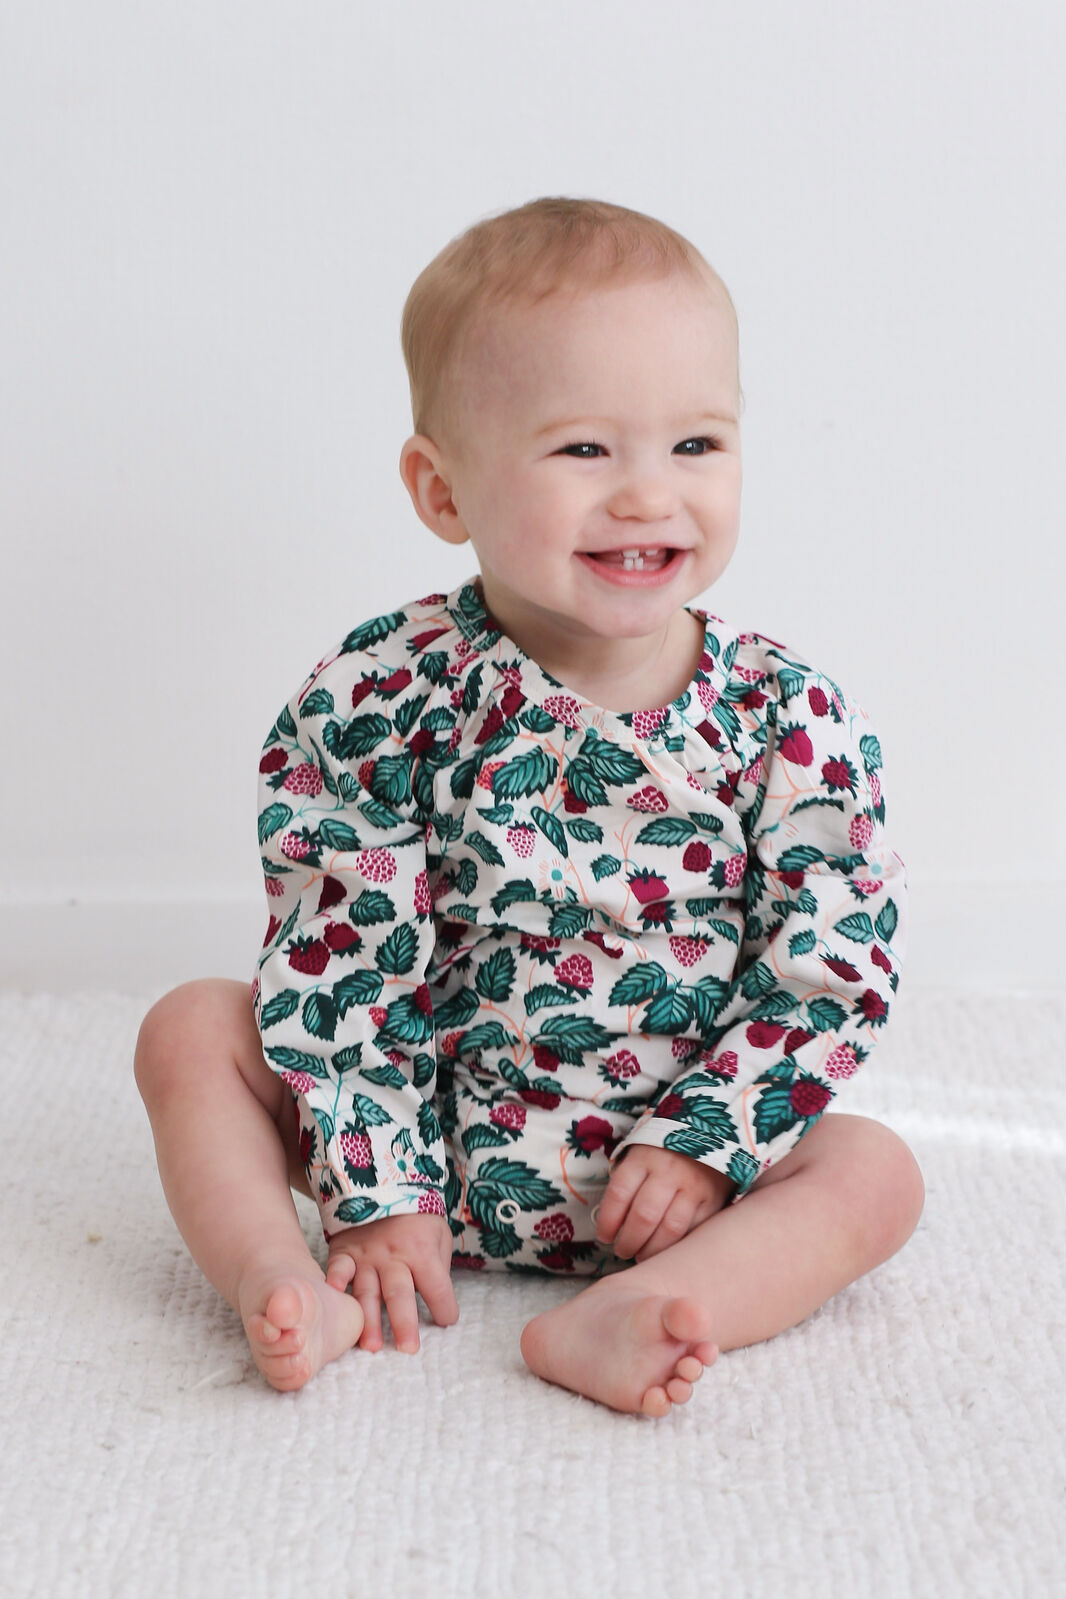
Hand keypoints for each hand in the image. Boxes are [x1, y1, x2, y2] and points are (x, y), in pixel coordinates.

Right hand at [324, 1212, 458, 1352]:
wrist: (385, 1185)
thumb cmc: (417, 1219)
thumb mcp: (438, 1235)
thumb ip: (438, 1267)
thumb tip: (438, 1302)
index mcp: (422, 1252)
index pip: (438, 1287)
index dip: (445, 1308)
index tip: (446, 1322)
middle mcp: (395, 1256)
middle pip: (400, 1294)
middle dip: (404, 1324)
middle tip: (408, 1349)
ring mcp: (367, 1255)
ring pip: (368, 1291)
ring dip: (368, 1320)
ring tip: (371, 1346)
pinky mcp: (345, 1252)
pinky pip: (338, 1268)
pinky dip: (335, 1283)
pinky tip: (333, 1299)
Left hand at [595, 1146, 732, 1262]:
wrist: (709, 1138)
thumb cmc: (663, 1152)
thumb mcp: (640, 1156)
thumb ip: (627, 1184)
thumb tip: (610, 1224)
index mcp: (643, 1157)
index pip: (619, 1193)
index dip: (608, 1221)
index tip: (604, 1236)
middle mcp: (669, 1170)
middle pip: (644, 1216)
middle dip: (628, 1241)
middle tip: (622, 1251)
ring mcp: (694, 1186)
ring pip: (670, 1229)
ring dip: (652, 1250)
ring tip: (641, 1256)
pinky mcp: (714, 1200)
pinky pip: (693, 1231)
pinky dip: (678, 1247)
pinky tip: (667, 1252)